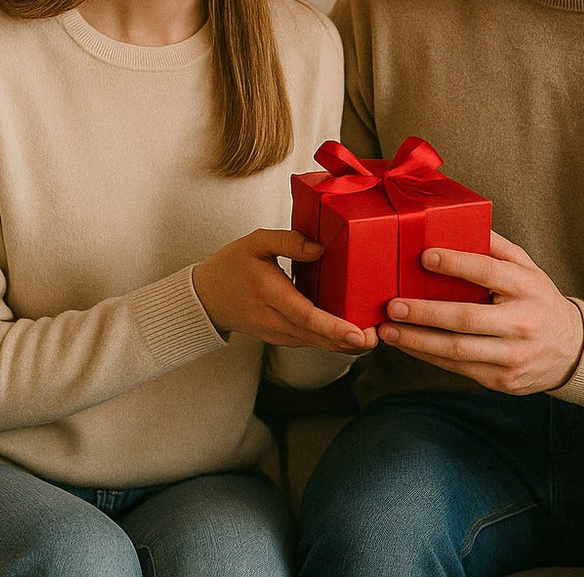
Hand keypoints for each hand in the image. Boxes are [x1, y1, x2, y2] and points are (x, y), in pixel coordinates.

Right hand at [192, 229, 377, 353]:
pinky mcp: (280, 338)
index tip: (358, 333)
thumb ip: (289, 240)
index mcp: (267, 292)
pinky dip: (330, 340)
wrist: (206, 297)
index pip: (304, 314)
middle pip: (315, 335)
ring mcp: (276, 334)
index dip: (333, 327)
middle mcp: (272, 319)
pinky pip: (309, 341)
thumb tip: (321, 248)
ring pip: (314, 342)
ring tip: (372, 336)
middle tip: (377, 337)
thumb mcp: (256, 241)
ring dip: (343, 343)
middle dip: (348, 341)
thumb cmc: (232, 265)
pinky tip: (351, 335)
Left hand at [378, 231, 583, 394]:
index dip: (455, 264)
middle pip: (466, 319)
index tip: (424, 257)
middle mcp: (521, 323)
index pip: (487, 272)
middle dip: (424, 313)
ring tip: (389, 330)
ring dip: (417, 340)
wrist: (572, 350)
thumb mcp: (528, 268)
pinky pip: (458, 368)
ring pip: (457, 350)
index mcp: (527, 288)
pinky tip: (408, 345)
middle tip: (393, 305)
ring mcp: (512, 356)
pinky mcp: (502, 380)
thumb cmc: (538, 301)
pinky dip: (428, 356)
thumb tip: (460, 223)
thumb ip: (496, 247)